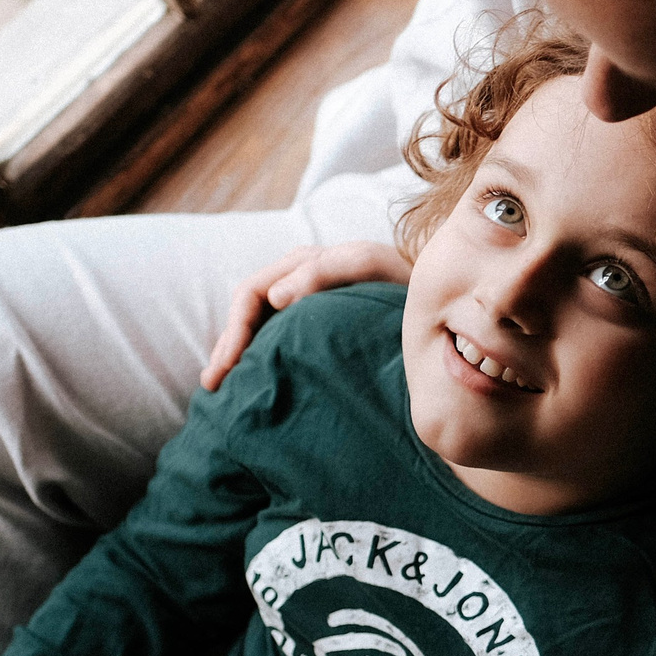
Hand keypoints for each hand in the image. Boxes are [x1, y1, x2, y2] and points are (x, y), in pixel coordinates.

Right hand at [201, 240, 414, 390]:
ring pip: (257, 329)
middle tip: (213, 385)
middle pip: (246, 314)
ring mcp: (307, 305)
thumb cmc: (406, 281)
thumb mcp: (370, 267)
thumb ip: (327, 271)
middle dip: (227, 348)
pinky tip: (250, 386)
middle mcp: (299, 282)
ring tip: (219, 390)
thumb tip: (275, 297)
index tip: (228, 366)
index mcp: (306, 265)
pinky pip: (277, 340)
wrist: (442, 307)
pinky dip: (259, 361)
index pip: (252, 295)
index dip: (236, 330)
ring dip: (237, 357)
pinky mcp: (317, 326)